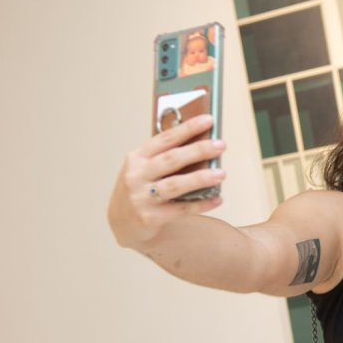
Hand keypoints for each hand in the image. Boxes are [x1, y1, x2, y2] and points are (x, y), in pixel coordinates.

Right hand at [107, 115, 226, 248]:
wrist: (122, 222)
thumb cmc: (140, 189)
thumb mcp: (144, 169)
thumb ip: (166, 158)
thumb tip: (202, 146)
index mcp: (137, 158)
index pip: (165, 138)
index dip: (187, 128)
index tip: (208, 120)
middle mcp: (136, 175)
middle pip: (171, 159)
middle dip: (198, 150)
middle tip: (220, 145)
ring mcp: (141, 197)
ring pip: (175, 185)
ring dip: (200, 178)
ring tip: (221, 174)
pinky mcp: (150, 217)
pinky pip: (180, 210)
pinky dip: (201, 204)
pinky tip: (217, 198)